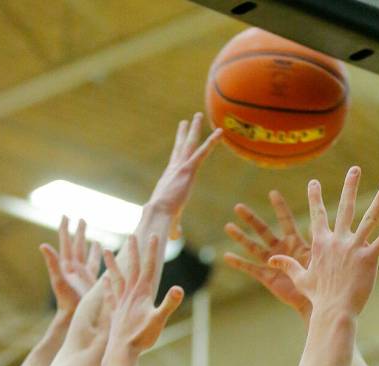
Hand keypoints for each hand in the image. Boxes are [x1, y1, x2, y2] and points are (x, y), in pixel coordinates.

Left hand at [40, 217, 100, 316]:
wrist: (75, 318)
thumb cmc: (66, 301)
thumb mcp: (59, 281)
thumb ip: (52, 263)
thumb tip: (43, 245)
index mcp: (67, 266)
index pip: (66, 243)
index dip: (65, 229)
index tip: (66, 215)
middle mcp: (75, 269)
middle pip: (77, 246)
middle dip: (79, 232)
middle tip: (81, 218)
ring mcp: (83, 276)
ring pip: (87, 255)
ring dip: (89, 245)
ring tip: (92, 236)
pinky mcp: (91, 283)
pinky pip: (96, 267)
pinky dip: (99, 259)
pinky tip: (103, 256)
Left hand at [103, 235, 183, 354]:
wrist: (121, 351)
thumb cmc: (141, 337)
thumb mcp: (159, 320)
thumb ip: (169, 303)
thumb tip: (179, 288)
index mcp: (141, 293)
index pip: (148, 267)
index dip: (151, 251)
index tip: (153, 235)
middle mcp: (130, 294)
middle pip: (132, 268)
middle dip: (133, 251)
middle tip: (131, 235)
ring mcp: (121, 302)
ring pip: (116, 277)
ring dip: (112, 264)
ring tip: (105, 250)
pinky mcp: (115, 311)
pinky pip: (110, 294)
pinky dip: (107, 285)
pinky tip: (104, 279)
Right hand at [148, 113, 222, 237]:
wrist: (158, 213)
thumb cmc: (161, 219)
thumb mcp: (171, 220)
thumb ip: (175, 226)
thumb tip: (174, 236)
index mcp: (170, 178)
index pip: (176, 160)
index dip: (178, 149)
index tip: (180, 140)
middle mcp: (174, 169)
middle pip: (180, 147)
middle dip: (184, 133)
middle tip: (188, 121)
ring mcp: (181, 167)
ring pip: (190, 144)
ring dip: (195, 129)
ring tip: (199, 115)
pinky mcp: (188, 170)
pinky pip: (202, 152)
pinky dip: (212, 142)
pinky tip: (220, 133)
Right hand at [224, 191, 311, 318]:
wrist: (315, 300)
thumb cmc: (321, 280)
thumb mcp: (319, 258)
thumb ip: (315, 243)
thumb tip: (319, 226)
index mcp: (295, 243)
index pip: (286, 221)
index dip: (280, 207)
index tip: (273, 193)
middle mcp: (281, 250)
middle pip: (263, 231)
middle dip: (251, 219)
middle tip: (238, 207)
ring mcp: (272, 263)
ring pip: (253, 247)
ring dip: (241, 237)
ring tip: (228, 226)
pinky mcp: (267, 277)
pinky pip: (251, 269)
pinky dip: (239, 263)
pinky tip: (227, 256)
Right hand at [268, 167, 378, 316]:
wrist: (334, 310)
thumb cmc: (318, 298)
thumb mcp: (301, 279)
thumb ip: (288, 265)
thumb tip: (271, 259)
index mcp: (322, 244)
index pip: (318, 215)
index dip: (315, 197)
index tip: (314, 182)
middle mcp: (338, 241)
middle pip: (346, 208)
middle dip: (350, 186)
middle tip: (354, 169)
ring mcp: (355, 247)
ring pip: (370, 218)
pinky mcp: (370, 258)